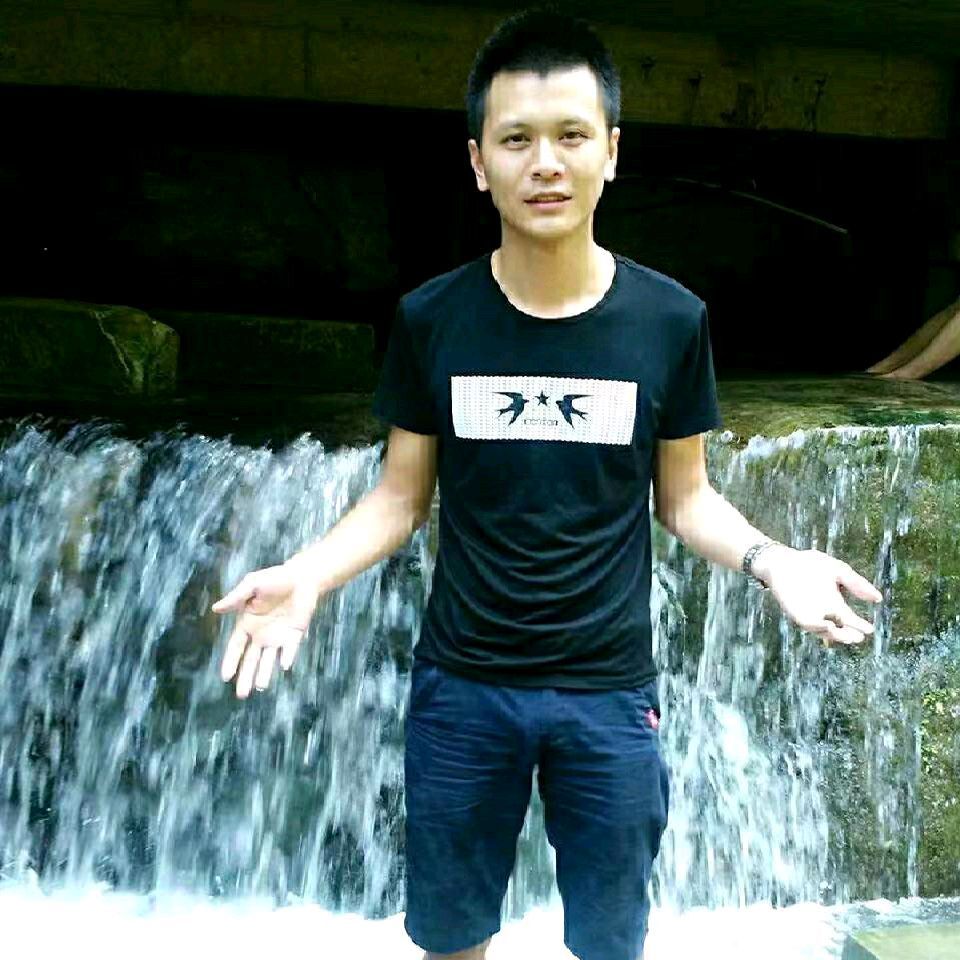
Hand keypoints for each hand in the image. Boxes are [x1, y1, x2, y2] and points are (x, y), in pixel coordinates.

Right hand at [212, 562, 320, 698]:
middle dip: (246, 677)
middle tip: (242, 695)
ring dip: (265, 673)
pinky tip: (284, 665)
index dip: (230, 661)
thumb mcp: (252, 584)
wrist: (302, 577)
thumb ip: (236, 598)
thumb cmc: (275, 579)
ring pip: (269, 660)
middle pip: (251, 660)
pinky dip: (287, 657)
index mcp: (248, 624)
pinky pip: (290, 649)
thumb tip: (216, 609)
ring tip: (261, 687)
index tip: (225, 677)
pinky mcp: (294, 634)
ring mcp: (278, 636)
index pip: (236, 647)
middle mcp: (261, 634)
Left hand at [755, 546, 882, 646]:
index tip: (870, 629)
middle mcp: (823, 612)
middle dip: (848, 635)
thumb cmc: (811, 564)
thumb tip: (878, 598)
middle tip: (858, 637)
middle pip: (838, 629)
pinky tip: (827, 625)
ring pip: (824, 630)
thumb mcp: (839, 571)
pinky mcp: (796, 613)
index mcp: (834, 602)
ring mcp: (809, 613)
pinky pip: (807, 624)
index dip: (859, 625)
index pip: (849, 619)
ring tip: (847, 635)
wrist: (783, 559)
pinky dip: (817, 627)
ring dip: (835, 635)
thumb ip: (857, 584)